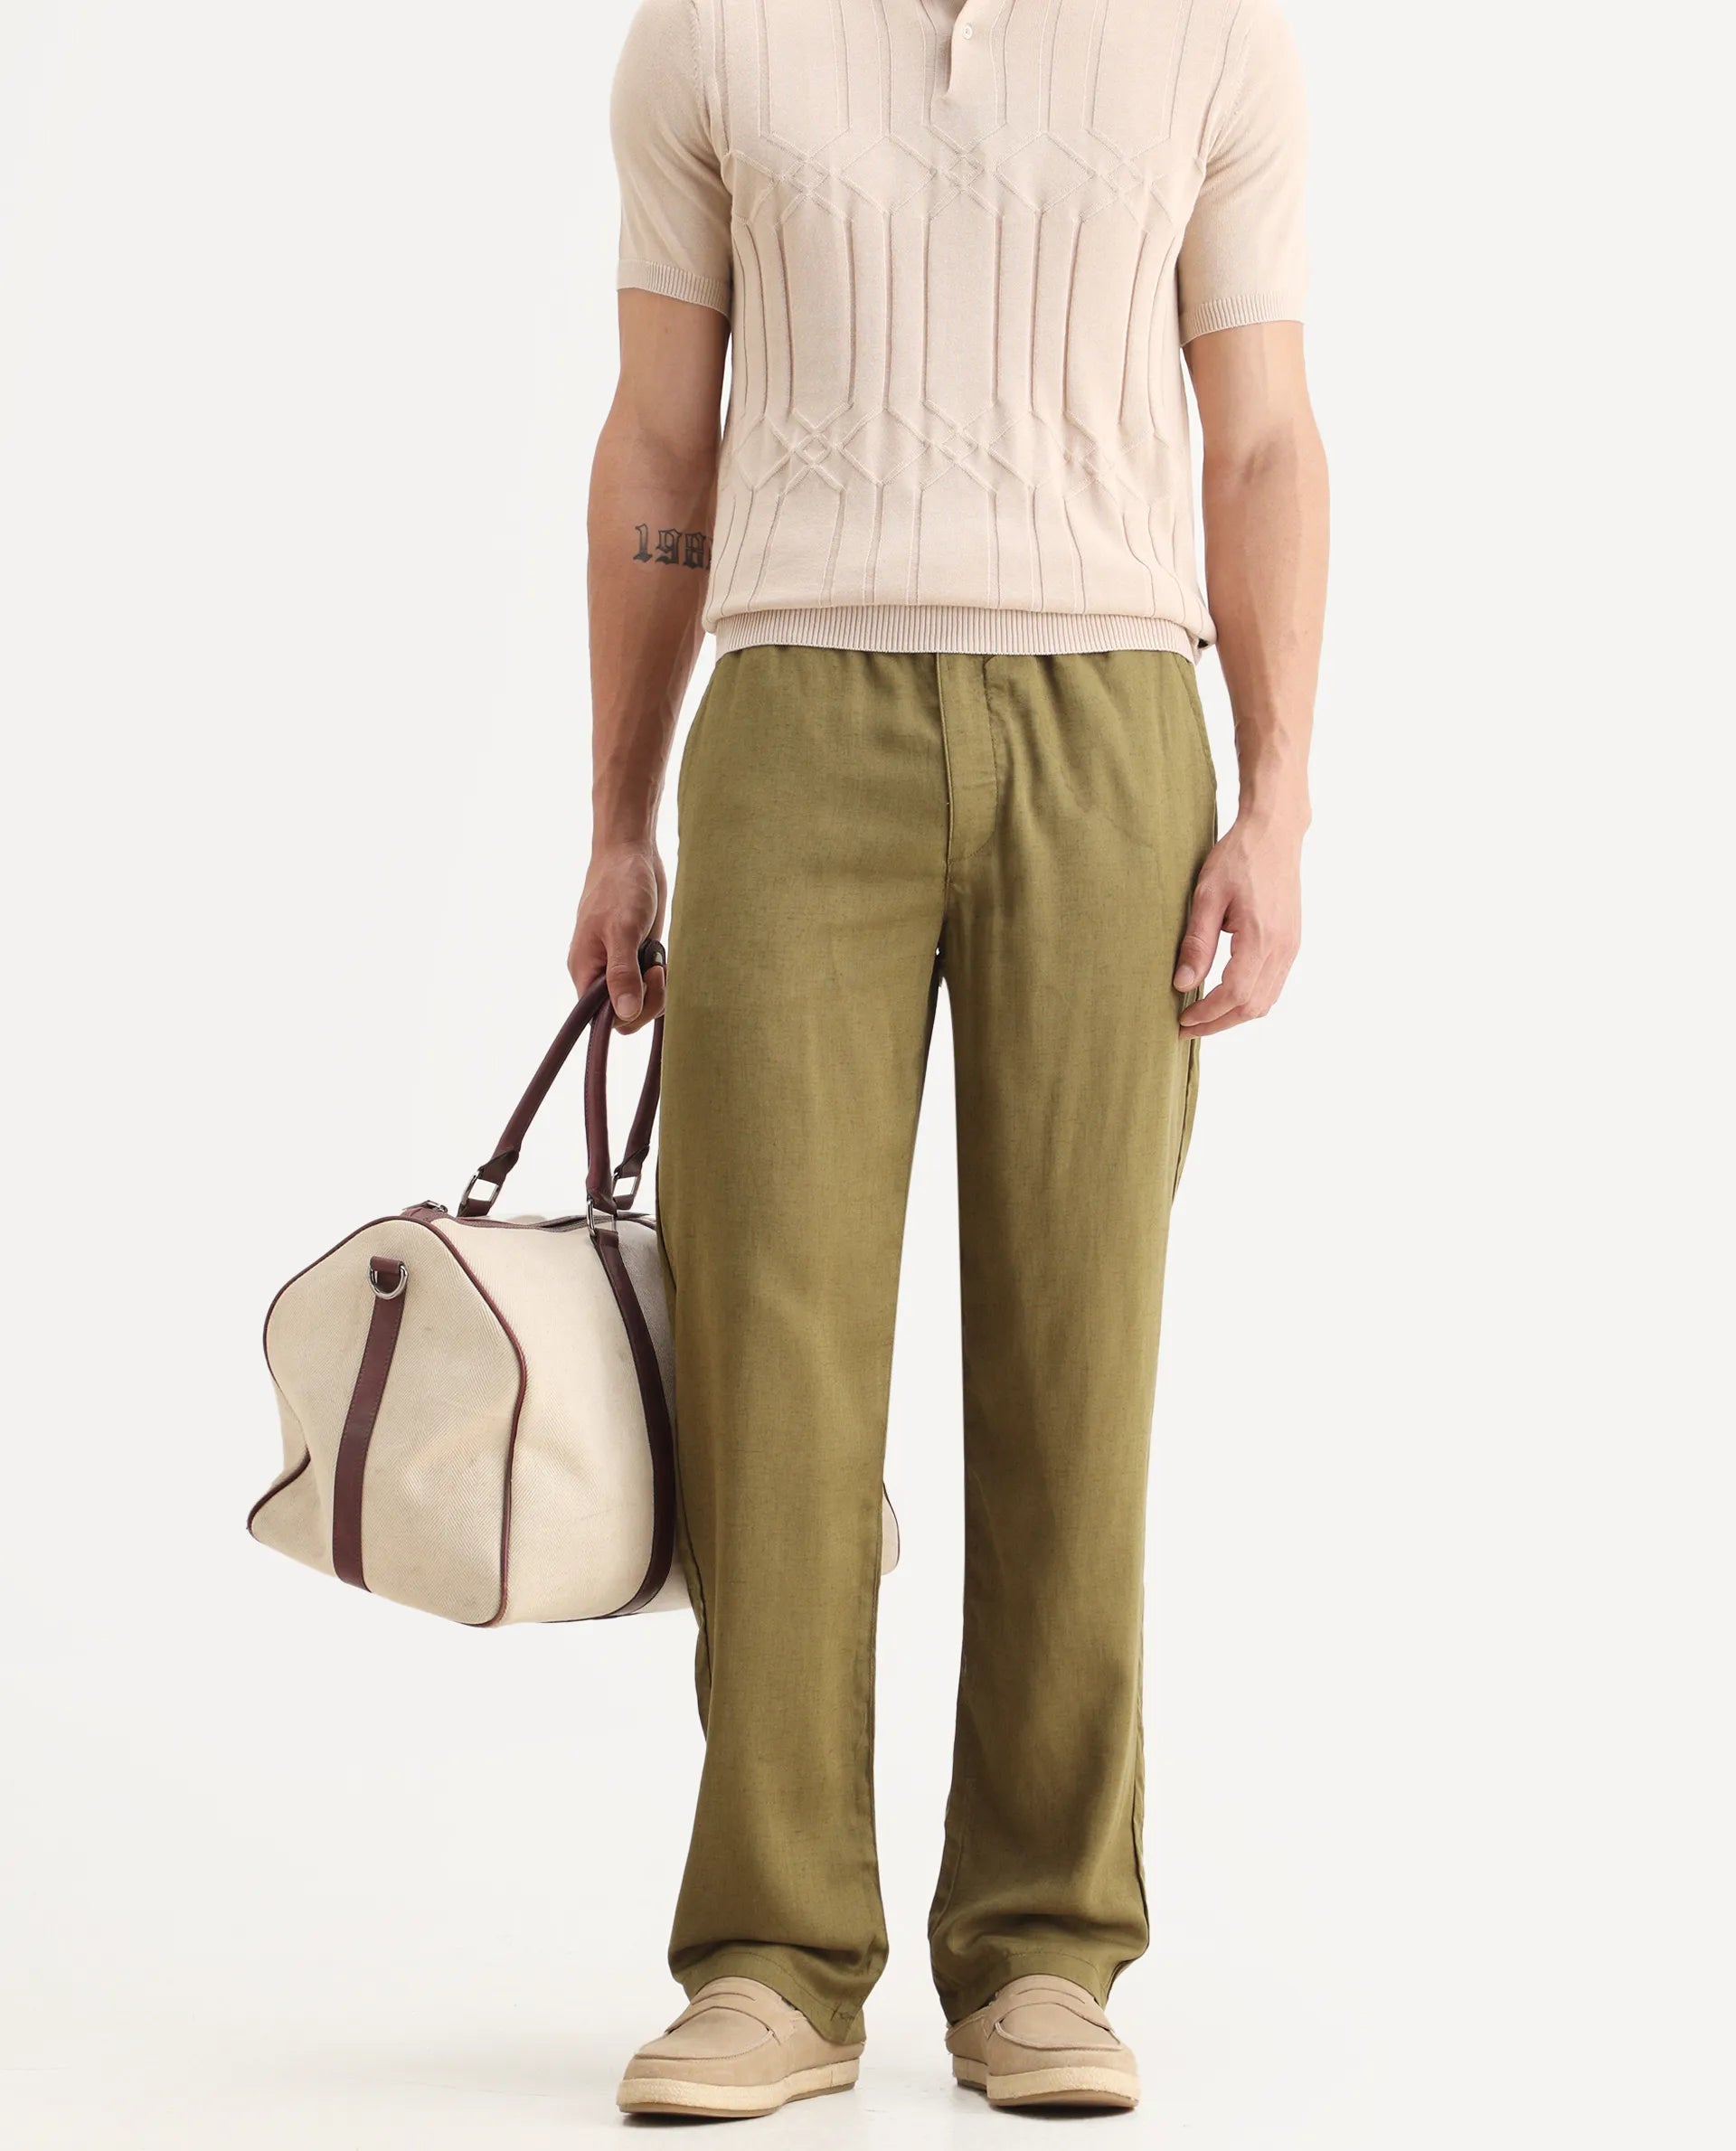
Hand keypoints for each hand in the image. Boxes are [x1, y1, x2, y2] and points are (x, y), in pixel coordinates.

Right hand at [568, 839, 666, 1030]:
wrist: (633, 855)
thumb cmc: (620, 886)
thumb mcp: (623, 930)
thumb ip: (623, 974)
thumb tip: (625, 1014)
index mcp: (585, 970)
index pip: (600, 1018)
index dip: (626, 1014)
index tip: (645, 988)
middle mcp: (599, 973)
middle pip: (624, 1014)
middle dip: (647, 1001)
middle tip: (657, 971)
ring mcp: (619, 966)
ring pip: (641, 1001)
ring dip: (657, 988)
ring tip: (657, 959)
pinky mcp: (638, 957)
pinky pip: (650, 984)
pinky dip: (661, 978)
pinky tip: (661, 958)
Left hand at [1173, 813, 1303, 1037]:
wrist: (1274, 833)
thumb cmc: (1238, 858)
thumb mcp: (1207, 896)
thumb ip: (1197, 943)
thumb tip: (1183, 983)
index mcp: (1261, 938)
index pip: (1235, 994)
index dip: (1207, 1014)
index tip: (1182, 1020)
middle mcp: (1283, 948)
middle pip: (1253, 1006)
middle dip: (1218, 1023)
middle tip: (1187, 1028)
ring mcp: (1291, 947)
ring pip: (1266, 1000)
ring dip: (1234, 1015)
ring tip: (1203, 1018)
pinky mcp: (1291, 942)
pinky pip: (1273, 985)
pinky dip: (1249, 1000)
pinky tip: (1225, 997)